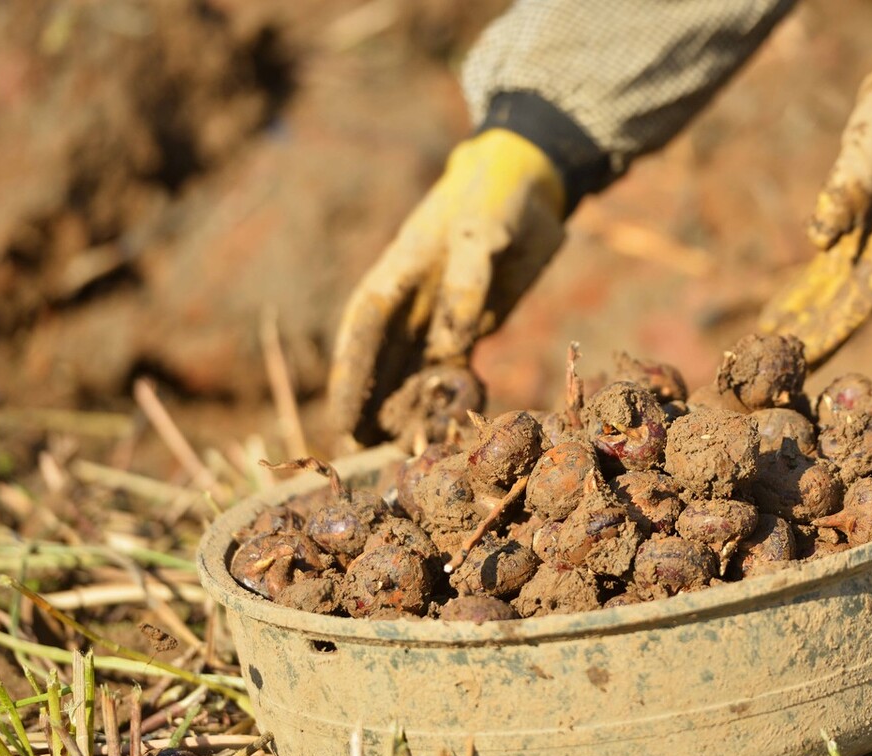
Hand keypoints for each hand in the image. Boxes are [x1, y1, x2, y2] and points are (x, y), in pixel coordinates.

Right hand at [327, 129, 565, 443]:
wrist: (527, 188)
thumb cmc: (497, 199)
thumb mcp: (486, 230)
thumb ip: (471, 279)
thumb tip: (454, 342)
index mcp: (401, 272)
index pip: (366, 327)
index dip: (352, 373)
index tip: (343, 415)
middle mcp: (412, 303)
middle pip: (380, 361)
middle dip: (367, 404)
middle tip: (357, 450)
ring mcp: (438, 318)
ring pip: (412, 372)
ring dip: (402, 410)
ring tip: (395, 452)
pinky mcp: (470, 331)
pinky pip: (453, 372)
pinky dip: (449, 400)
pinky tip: (444, 431)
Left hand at [760, 0, 871, 366]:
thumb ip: (852, 184)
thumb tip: (819, 237)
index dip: (842, 321)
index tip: (814, 349)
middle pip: (854, 300)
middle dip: (820, 335)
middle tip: (782, 370)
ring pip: (837, 294)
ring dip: (807, 323)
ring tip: (771, 354)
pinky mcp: (855, 239)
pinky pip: (826, 277)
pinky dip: (802, 297)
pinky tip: (776, 318)